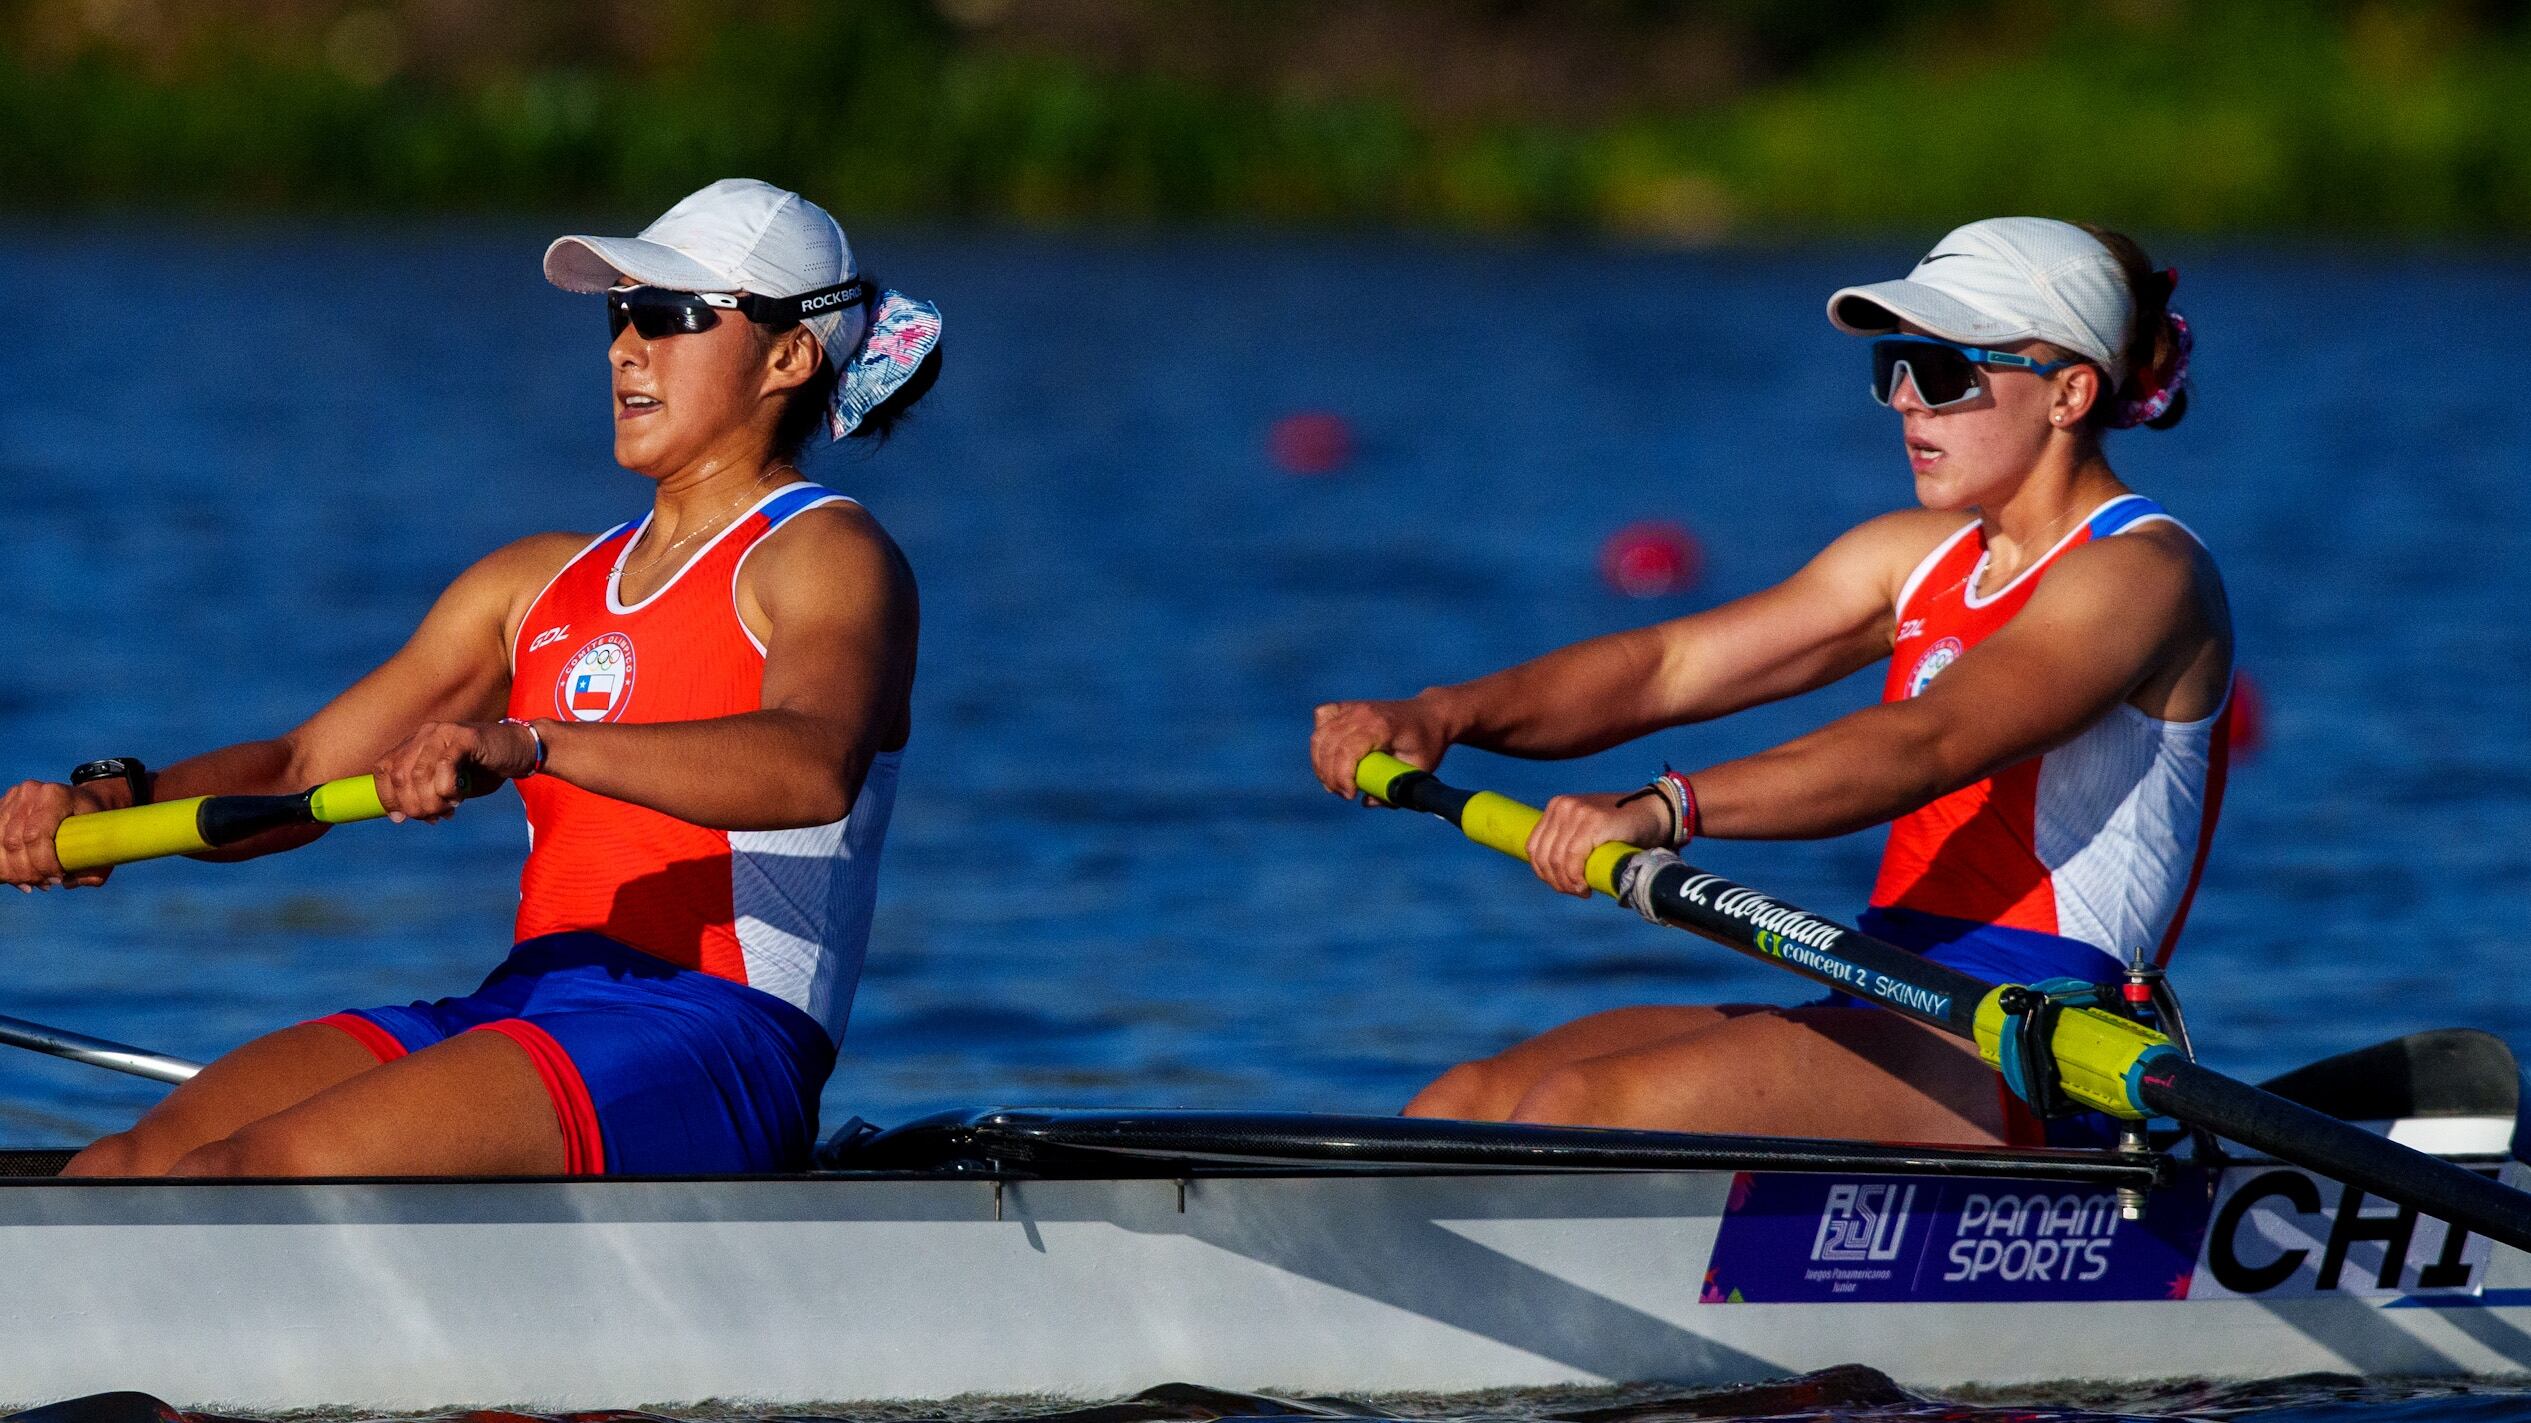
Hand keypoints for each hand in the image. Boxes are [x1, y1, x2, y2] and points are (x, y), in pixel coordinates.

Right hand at [0, 780, 117, 890]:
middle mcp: (30, 793)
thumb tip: (68, 883)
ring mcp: (13, 798)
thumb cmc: (95, 823)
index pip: (35, 835)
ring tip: (32, 883)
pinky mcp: (3, 807)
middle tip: (43, 885)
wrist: (85, 800)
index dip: (42, 864)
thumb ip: (94, 868)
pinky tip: (18, 877)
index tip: (57, 880)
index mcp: (55, 795)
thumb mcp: (104, 841)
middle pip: (13, 842)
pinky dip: (3, 864)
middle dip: (27, 872)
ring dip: (12, 871)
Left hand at [373, 720, 535, 821]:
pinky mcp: (464, 736)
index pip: (383, 770)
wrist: (519, 750)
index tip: (401, 818)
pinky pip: (444, 766)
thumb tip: (403, 816)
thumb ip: (425, 794)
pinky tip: (458, 796)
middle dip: (411, 805)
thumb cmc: (483, 770)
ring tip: (447, 809)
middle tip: (432, 818)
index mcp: (415, 744)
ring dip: (430, 801)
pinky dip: (447, 788)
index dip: (387, 798)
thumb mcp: (447, 784)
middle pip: (398, 776)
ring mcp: (443, 733)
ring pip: (418, 774)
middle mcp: (424, 734)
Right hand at [1310, 694, 1459, 800]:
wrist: (1430, 715)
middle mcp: (1363, 713)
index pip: (1348, 751)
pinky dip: (1320, 740)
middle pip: (1330, 747)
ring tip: (1336, 783)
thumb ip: (1396, 790)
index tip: (1351, 795)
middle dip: (1331, 777)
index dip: (1342, 777)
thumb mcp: (1420, 771)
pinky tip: (1330, 755)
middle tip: (1345, 794)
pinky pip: (1322, 719)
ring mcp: (1353, 707)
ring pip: (1320, 736)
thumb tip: (1367, 802)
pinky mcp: (1347, 706)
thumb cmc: (1427, 743)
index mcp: (1382, 726)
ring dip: (1321, 764)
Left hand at [1525, 790, 1668, 897]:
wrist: (1656, 813)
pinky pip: (1573, 858)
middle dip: (1556, 881)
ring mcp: (1577, 811)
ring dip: (1567, 883)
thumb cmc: (1622, 829)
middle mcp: (1563, 806)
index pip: (1534, 847)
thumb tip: (1550, 875)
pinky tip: (1586, 886)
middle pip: (1543, 855)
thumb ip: (1569, 843)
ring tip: (1582, 890)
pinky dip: (1576, 877)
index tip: (1562, 886)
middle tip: (1576, 892)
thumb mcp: (1587, 831)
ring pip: (1556, 859)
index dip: (1544, 873)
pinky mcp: (1593, 822)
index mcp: (1557, 807)